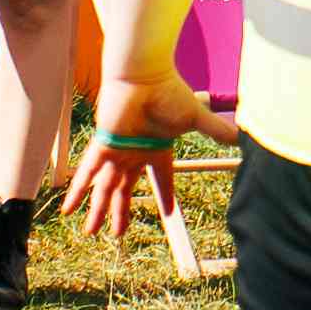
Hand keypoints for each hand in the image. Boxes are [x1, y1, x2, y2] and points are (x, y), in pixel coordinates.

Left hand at [62, 72, 229, 232]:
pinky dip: (77, 190)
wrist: (145, 75)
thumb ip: (215, 130)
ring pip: (105, 187)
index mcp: (158, 149)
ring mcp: (118, 150)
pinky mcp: (103, 144)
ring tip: (89, 231)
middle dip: (121, 213)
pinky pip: (88, 172)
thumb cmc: (169, 93)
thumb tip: (242, 137)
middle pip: (126, 190)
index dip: (165, 195)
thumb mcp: (196, 118)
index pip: (162, 179)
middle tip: (117, 234)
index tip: (168, 212)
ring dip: (98, 210)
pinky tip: (68, 208)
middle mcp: (136, 153)